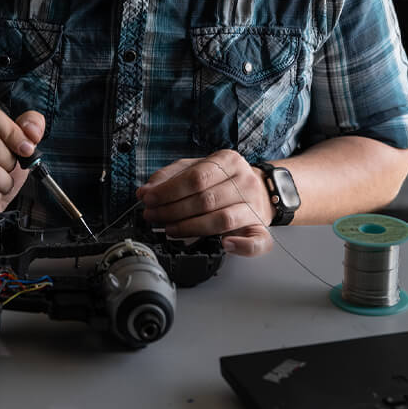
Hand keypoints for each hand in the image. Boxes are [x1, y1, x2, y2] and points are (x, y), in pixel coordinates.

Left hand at [138, 150, 273, 256]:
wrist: (260, 189)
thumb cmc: (221, 179)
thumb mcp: (194, 168)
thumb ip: (168, 177)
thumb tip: (145, 191)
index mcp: (229, 161)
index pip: (196, 178)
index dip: (168, 191)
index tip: (149, 199)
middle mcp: (246, 182)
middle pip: (206, 200)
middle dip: (172, 211)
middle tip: (153, 216)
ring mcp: (256, 206)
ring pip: (222, 220)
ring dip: (191, 228)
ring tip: (170, 229)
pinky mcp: (262, 229)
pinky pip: (257, 242)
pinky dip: (240, 246)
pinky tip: (223, 245)